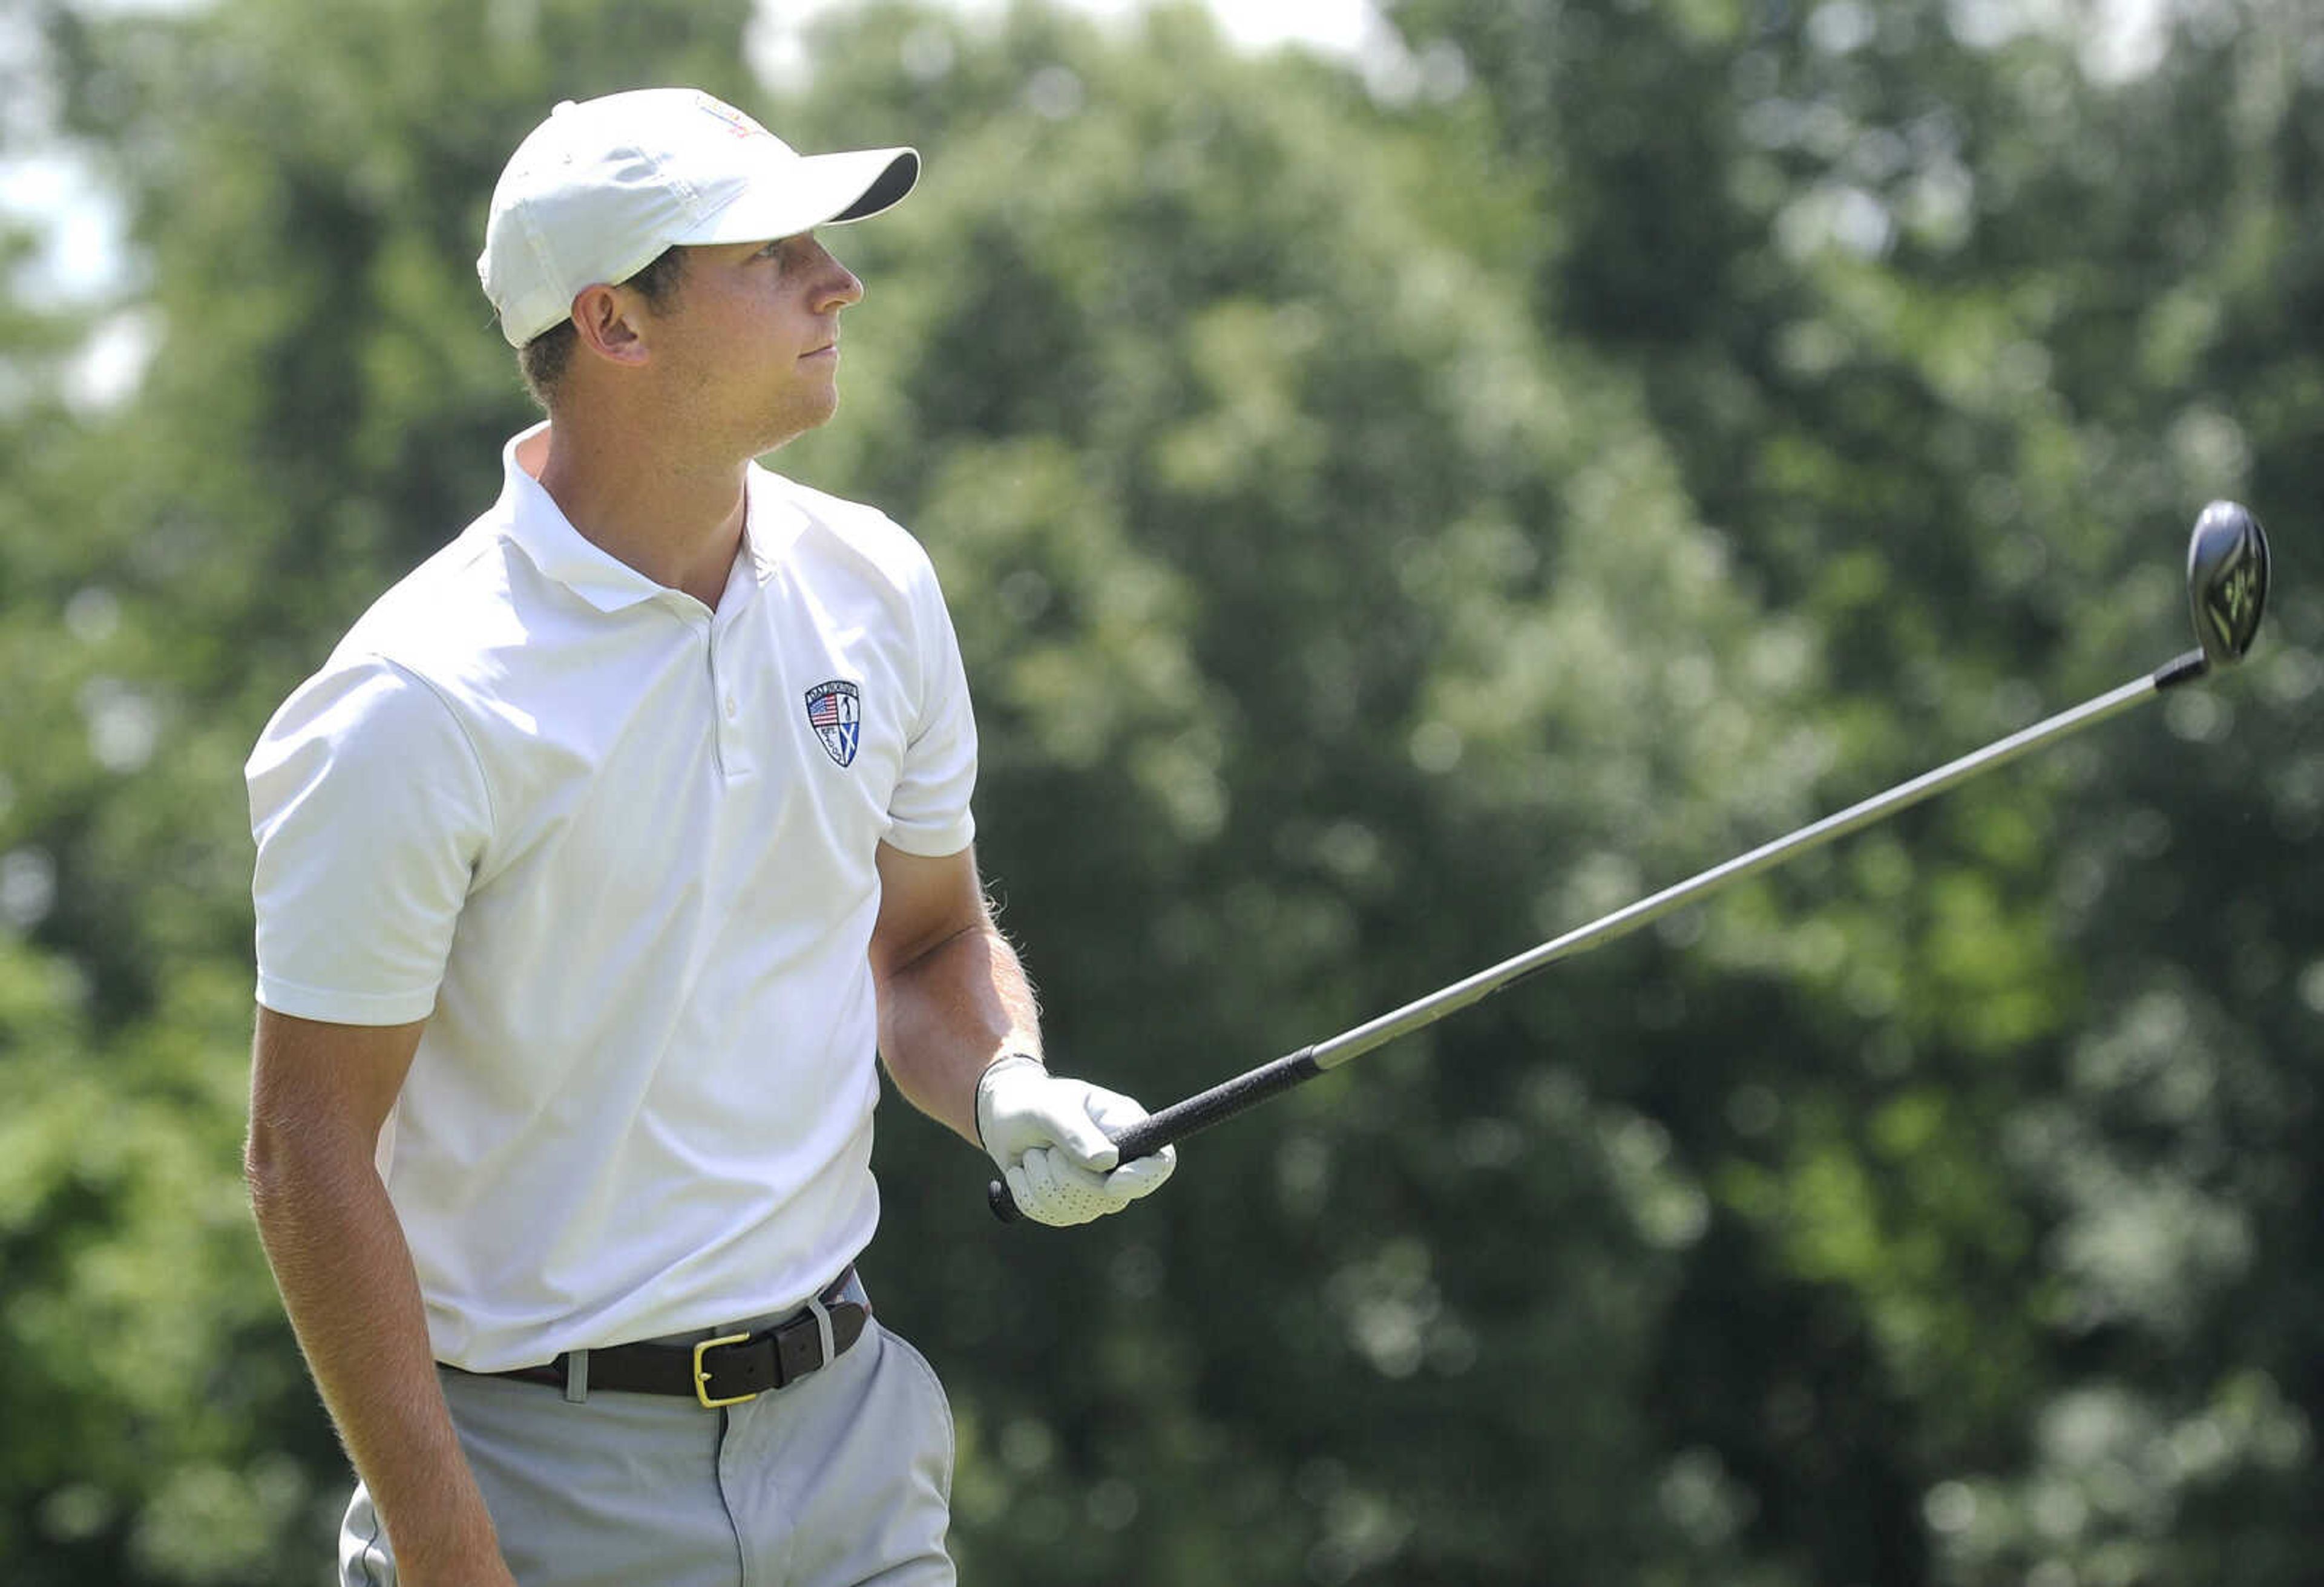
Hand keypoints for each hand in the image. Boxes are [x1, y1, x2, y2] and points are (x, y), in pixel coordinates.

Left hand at [974, 1055, 1175, 1225]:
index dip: (1143, 1179)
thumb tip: (1106, 1162)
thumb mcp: (1050, 1108)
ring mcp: (1095, 1186)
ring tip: (1032, 1155)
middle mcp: (1118, 1161)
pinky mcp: (1070, 1205)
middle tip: (1046, 1150)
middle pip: (1114, 1196)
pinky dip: (1029, 1196)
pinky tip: (1022, 1172)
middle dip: (1069, 1178)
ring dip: (1043, 1183)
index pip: (1160, 1162)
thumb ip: (1075, 1131)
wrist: (1001, 1116)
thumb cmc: (1032, 1102)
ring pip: (1081, 1210)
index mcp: (1125, 1126)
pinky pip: (1054, 1217)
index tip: (1112, 1181)